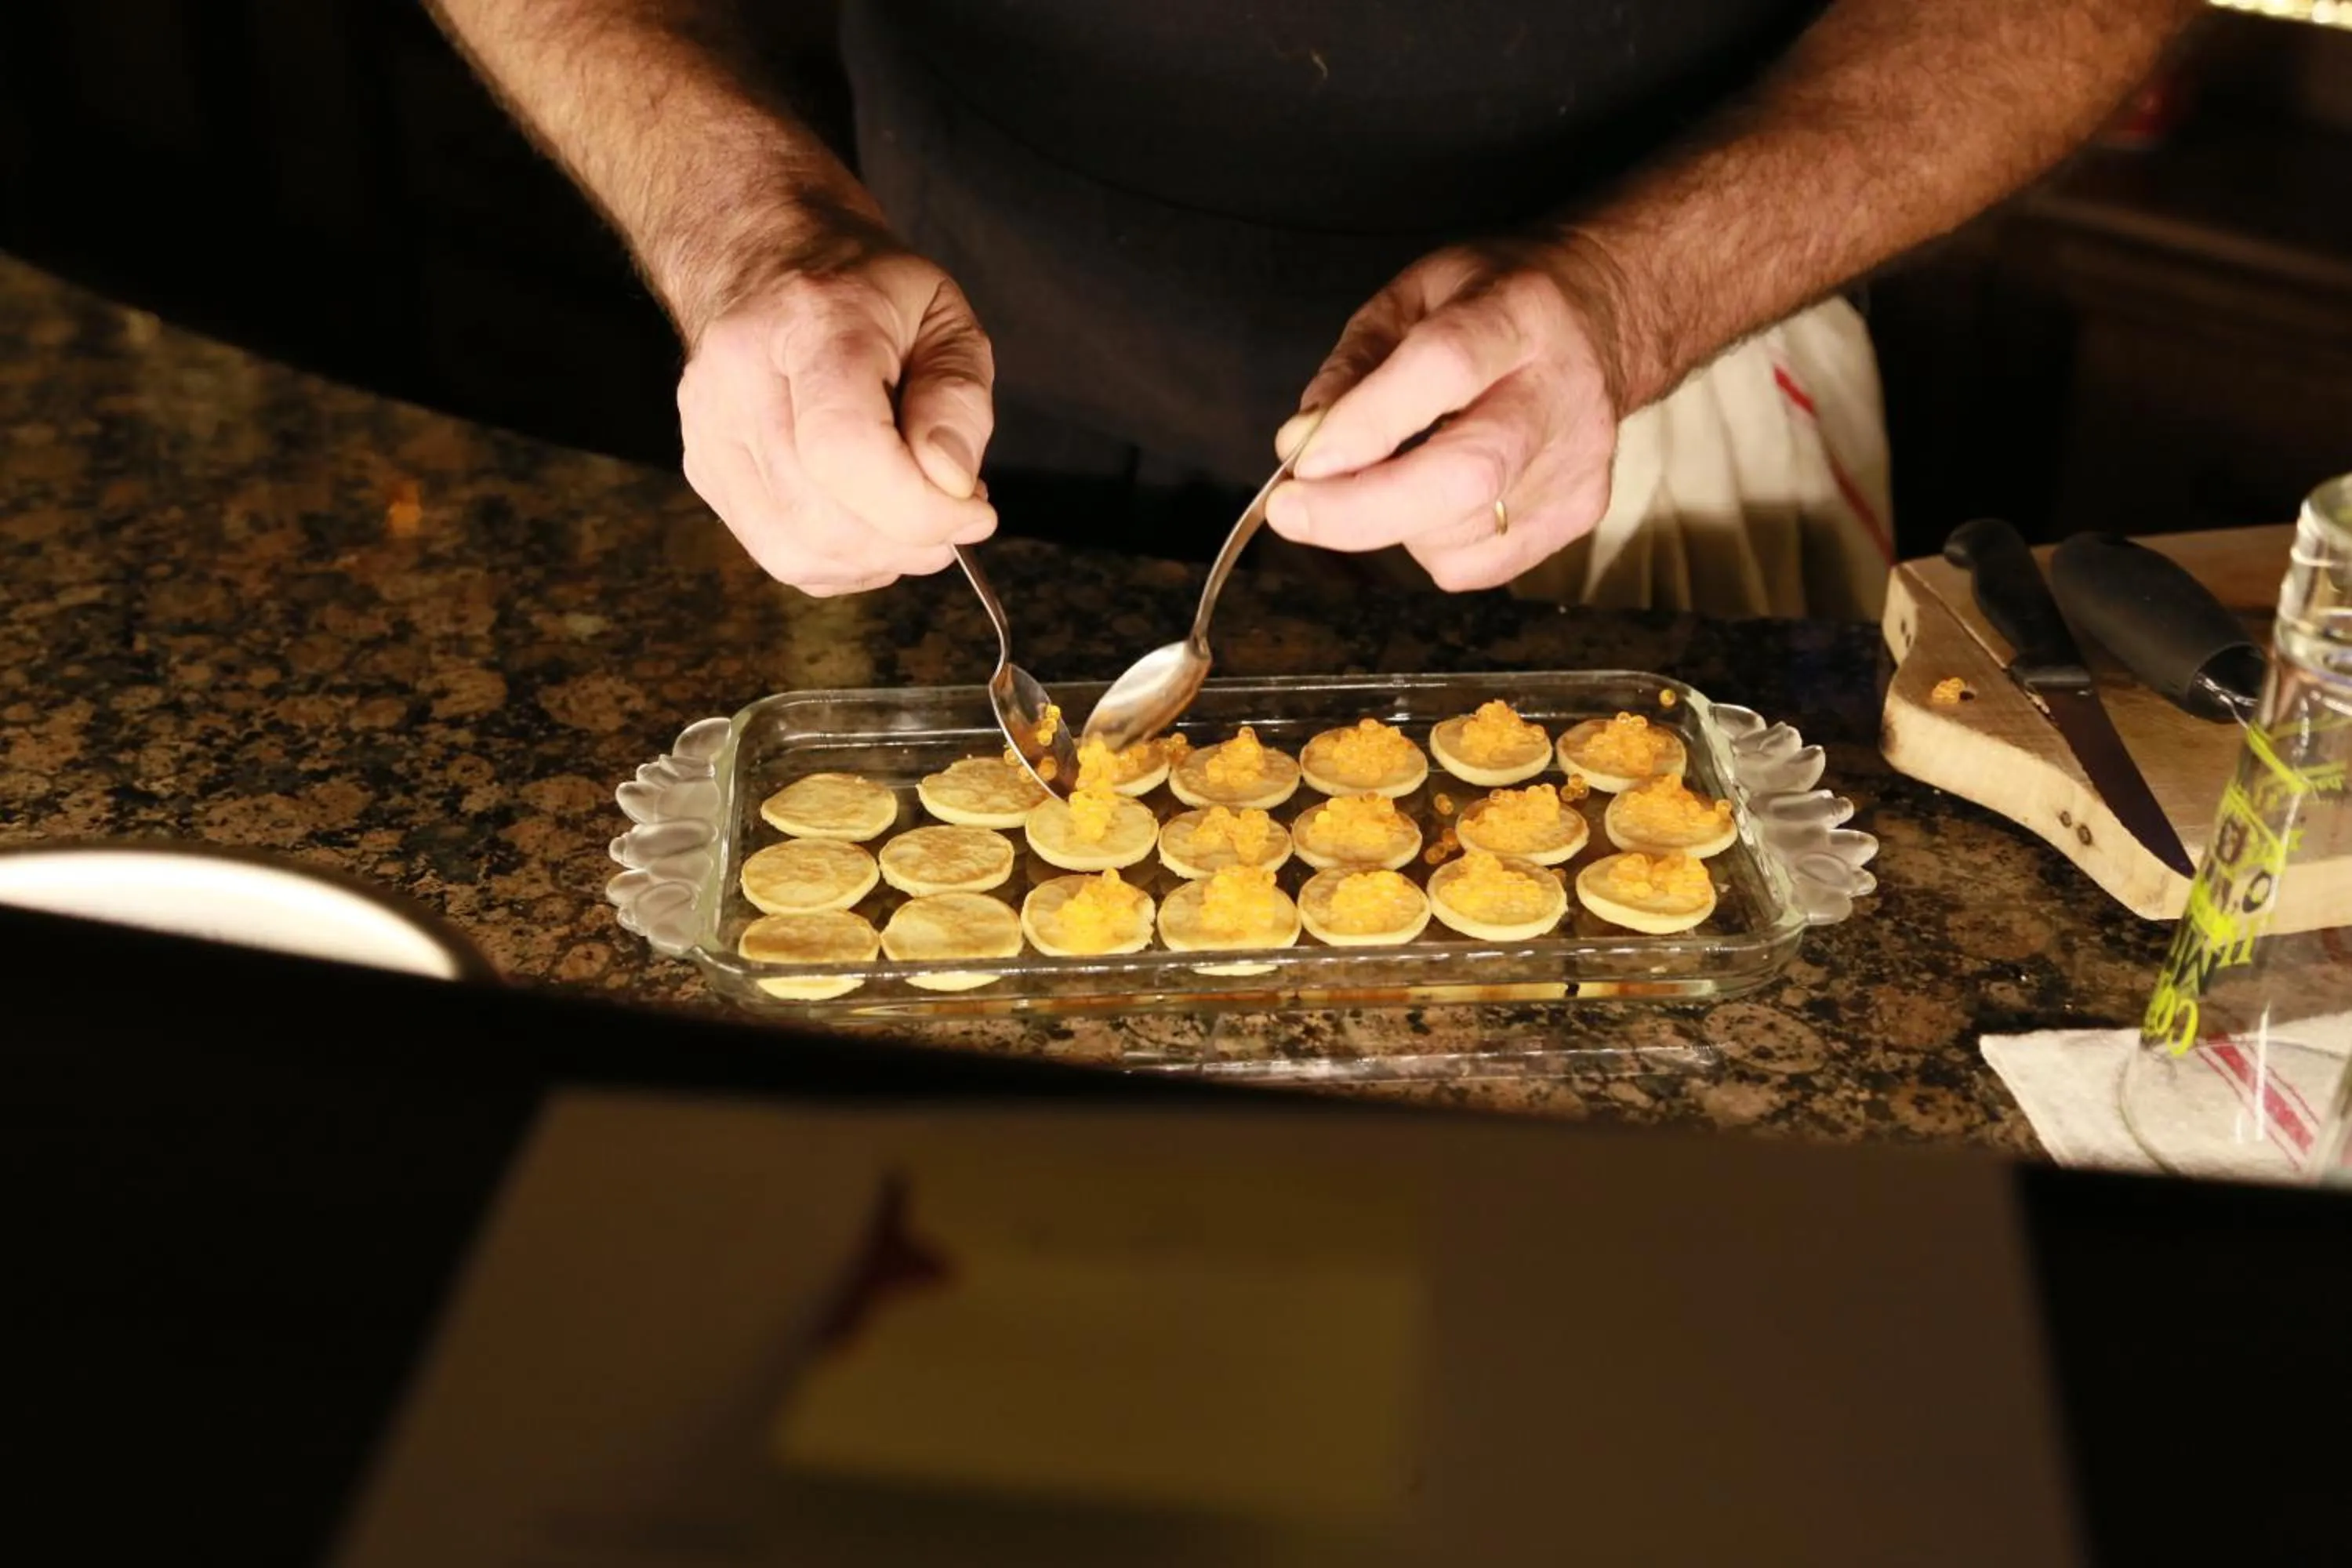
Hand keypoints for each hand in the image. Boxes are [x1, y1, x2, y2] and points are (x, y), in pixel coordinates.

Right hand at [676, 234, 996, 595]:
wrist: (768, 262)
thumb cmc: (869, 292)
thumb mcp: (944, 319)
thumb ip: (958, 400)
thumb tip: (952, 485)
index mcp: (808, 322)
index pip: (843, 447)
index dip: (917, 507)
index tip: (975, 511)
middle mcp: (738, 376)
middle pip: (820, 515)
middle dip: (909, 540)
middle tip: (953, 514)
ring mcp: (708, 428)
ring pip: (795, 548)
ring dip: (877, 558)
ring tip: (914, 515)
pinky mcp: (703, 468)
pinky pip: (779, 552)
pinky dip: (841, 560)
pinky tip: (870, 523)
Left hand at [1265, 240, 1629, 592]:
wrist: (1606, 320)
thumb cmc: (1493, 306)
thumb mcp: (1413, 298)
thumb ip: (1352, 367)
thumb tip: (1300, 443)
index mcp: (1517, 315)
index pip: (1445, 369)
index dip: (1368, 423)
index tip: (1302, 462)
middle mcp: (1560, 393)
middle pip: (1466, 473)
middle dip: (1362, 509)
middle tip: (1290, 513)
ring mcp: (1578, 462)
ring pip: (1458, 533)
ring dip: (1388, 521)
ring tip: (1388, 474)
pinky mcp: (1581, 513)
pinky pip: (1477, 565)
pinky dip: (1430, 544)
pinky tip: (1436, 499)